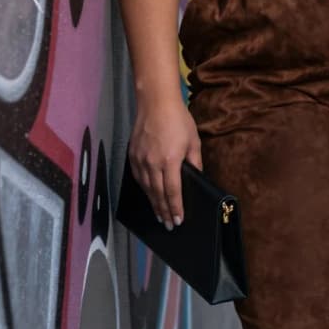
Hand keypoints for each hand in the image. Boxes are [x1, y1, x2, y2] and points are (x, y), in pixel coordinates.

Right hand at [128, 95, 201, 227]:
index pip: (172, 192)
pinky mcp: (132, 155)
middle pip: (158, 194)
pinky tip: (149, 195)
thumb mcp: (193, 141)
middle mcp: (153, 163)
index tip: (178, 221)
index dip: (175, 208)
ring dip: (153, 204)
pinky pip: (138, 178)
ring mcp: (140, 160)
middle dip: (164, 212)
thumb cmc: (179, 120)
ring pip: (147, 189)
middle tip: (169, 226)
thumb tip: (196, 178)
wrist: (155, 102)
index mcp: (170, 161)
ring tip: (160, 216)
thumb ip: (195, 163)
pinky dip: (144, 190)